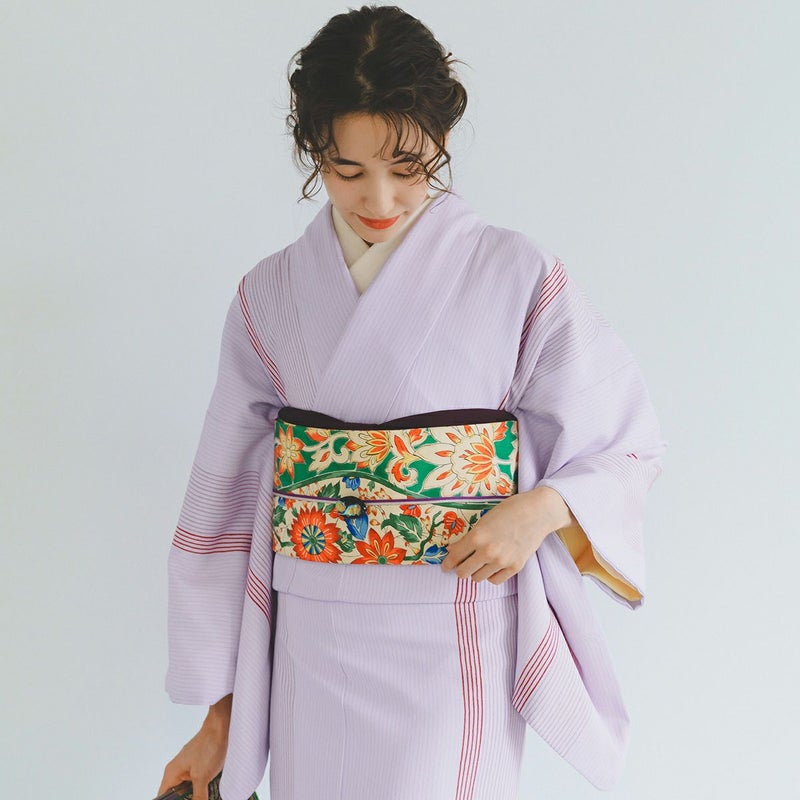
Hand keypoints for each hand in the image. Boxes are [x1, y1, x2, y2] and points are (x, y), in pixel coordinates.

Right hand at [157, 694, 231, 799]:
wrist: (221, 727)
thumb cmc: (208, 745)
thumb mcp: (202, 777)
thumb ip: (197, 796)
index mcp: (171, 773)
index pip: (163, 796)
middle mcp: (178, 771)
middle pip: (176, 794)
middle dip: (186, 799)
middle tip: (198, 798)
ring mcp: (189, 768)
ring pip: (188, 789)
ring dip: (195, 794)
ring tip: (204, 795)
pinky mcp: (200, 766)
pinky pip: (197, 782)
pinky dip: (202, 788)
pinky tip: (209, 791)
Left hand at [440, 486, 574, 583]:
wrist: (537, 512)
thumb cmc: (509, 511)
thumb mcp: (484, 520)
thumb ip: (469, 537)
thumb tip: (453, 550)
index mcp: (477, 536)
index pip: (455, 557)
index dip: (447, 563)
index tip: (445, 567)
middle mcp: (488, 551)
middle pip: (464, 572)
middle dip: (460, 569)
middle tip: (462, 565)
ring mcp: (502, 561)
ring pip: (478, 578)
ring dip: (476, 571)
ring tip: (481, 562)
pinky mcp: (515, 567)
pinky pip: (495, 580)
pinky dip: (491, 575)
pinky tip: (493, 566)